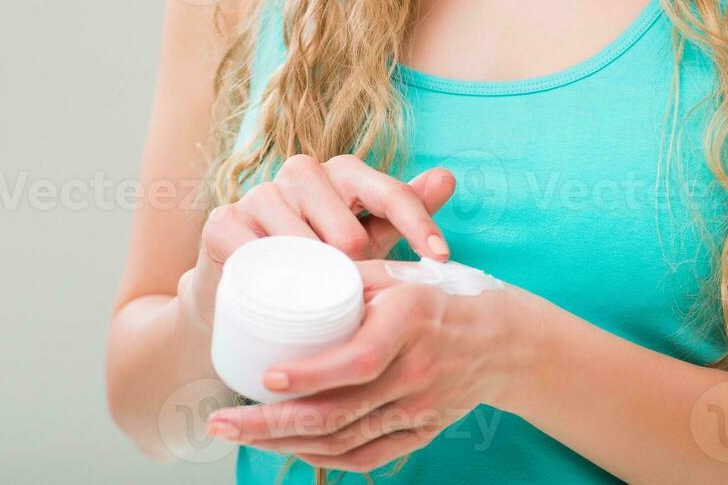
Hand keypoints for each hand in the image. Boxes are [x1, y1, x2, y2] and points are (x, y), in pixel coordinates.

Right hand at [179, 155, 455, 332]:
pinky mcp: (223, 222)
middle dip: (357, 273)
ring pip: (306, 246)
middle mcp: (301, 173)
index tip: (441, 258)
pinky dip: (271, 279)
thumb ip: (404, 210)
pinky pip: (257, 253)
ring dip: (316, 283)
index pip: (389, 192)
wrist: (245, 295)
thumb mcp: (368, 239)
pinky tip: (278, 296)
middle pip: (349, 231)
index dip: (419, 225)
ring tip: (318, 304)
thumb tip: (448, 177)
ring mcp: (259, 195)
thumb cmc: (319, 263)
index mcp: (341, 172)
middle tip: (351, 299)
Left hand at [202, 260, 534, 472]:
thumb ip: (349, 275)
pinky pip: (366, 456)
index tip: (265, 377)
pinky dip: (323, 457)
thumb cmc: (441, 298)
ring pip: (344, 440)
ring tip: (240, 433)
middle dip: (272, 423)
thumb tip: (286, 270)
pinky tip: (288, 449)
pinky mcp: (421, 432)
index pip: (358, 359)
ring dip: (286, 443)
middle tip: (222, 421)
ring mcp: (419, 409)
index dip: (310, 374)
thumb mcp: (401, 275)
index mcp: (411, 322)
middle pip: (339, 412)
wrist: (504, 342)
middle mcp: (417, 371)